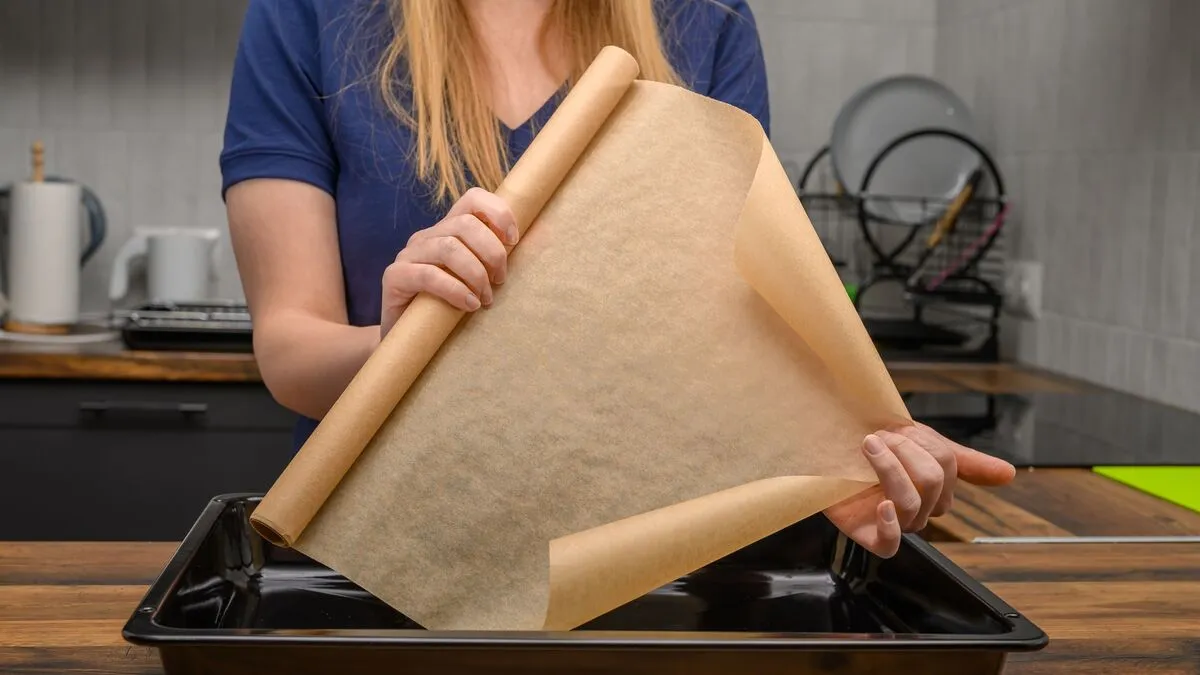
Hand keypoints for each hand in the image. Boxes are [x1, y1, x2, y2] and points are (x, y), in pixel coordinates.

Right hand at [380, 188, 518, 336]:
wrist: (408, 340)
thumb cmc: (450, 309)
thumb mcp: (479, 281)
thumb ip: (501, 260)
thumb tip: (546, 235)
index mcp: (448, 231)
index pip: (473, 199)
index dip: (498, 213)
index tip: (514, 241)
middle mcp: (426, 237)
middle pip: (465, 223)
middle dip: (492, 252)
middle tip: (500, 281)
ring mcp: (408, 255)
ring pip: (448, 247)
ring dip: (476, 274)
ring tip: (485, 299)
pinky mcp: (395, 277)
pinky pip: (428, 275)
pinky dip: (455, 290)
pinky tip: (469, 305)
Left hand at [824, 422, 1015, 557]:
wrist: (820, 445)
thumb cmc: (868, 444)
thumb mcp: (915, 440)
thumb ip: (961, 459)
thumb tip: (1010, 474)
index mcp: (936, 488)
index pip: (948, 465)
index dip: (921, 443)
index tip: (898, 428)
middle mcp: (920, 509)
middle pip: (934, 482)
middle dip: (904, 450)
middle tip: (876, 437)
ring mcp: (896, 524)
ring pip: (913, 505)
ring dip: (889, 468)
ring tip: (867, 447)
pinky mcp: (870, 537)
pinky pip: (891, 545)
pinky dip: (891, 524)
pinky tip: (881, 504)